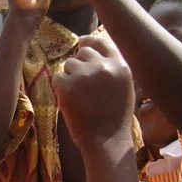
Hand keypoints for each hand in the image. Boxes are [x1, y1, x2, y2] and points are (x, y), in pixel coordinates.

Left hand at [53, 36, 135, 150]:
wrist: (106, 141)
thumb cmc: (114, 118)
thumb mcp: (124, 88)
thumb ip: (111, 69)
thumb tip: (91, 52)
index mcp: (120, 66)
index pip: (102, 42)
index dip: (89, 40)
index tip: (81, 42)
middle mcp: (103, 66)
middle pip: (83, 53)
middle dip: (80, 65)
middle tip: (82, 86)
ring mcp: (84, 75)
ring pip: (69, 64)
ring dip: (70, 77)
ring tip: (80, 98)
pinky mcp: (67, 86)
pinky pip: (57, 77)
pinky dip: (60, 88)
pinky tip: (71, 102)